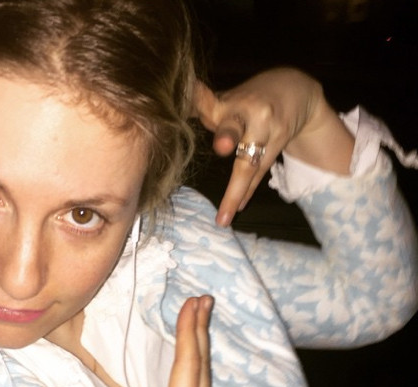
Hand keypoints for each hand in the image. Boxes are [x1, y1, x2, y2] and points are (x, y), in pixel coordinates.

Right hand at [44, 296, 273, 386]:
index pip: (186, 368)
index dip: (188, 333)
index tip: (193, 303)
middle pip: (201, 366)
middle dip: (200, 330)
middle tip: (205, 299)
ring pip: (207, 381)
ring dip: (203, 349)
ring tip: (203, 326)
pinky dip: (203, 375)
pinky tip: (199, 381)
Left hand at [194, 68, 353, 225]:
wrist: (297, 91)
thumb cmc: (248, 98)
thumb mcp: (225, 98)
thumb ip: (198, 109)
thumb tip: (166, 118)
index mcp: (230, 102)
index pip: (209, 102)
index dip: (198, 99)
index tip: (185, 95)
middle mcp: (250, 112)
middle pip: (236, 127)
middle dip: (228, 135)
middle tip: (222, 145)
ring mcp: (268, 130)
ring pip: (248, 163)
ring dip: (236, 191)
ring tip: (224, 217)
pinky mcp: (277, 145)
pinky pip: (258, 174)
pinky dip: (246, 192)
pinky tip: (234, 210)